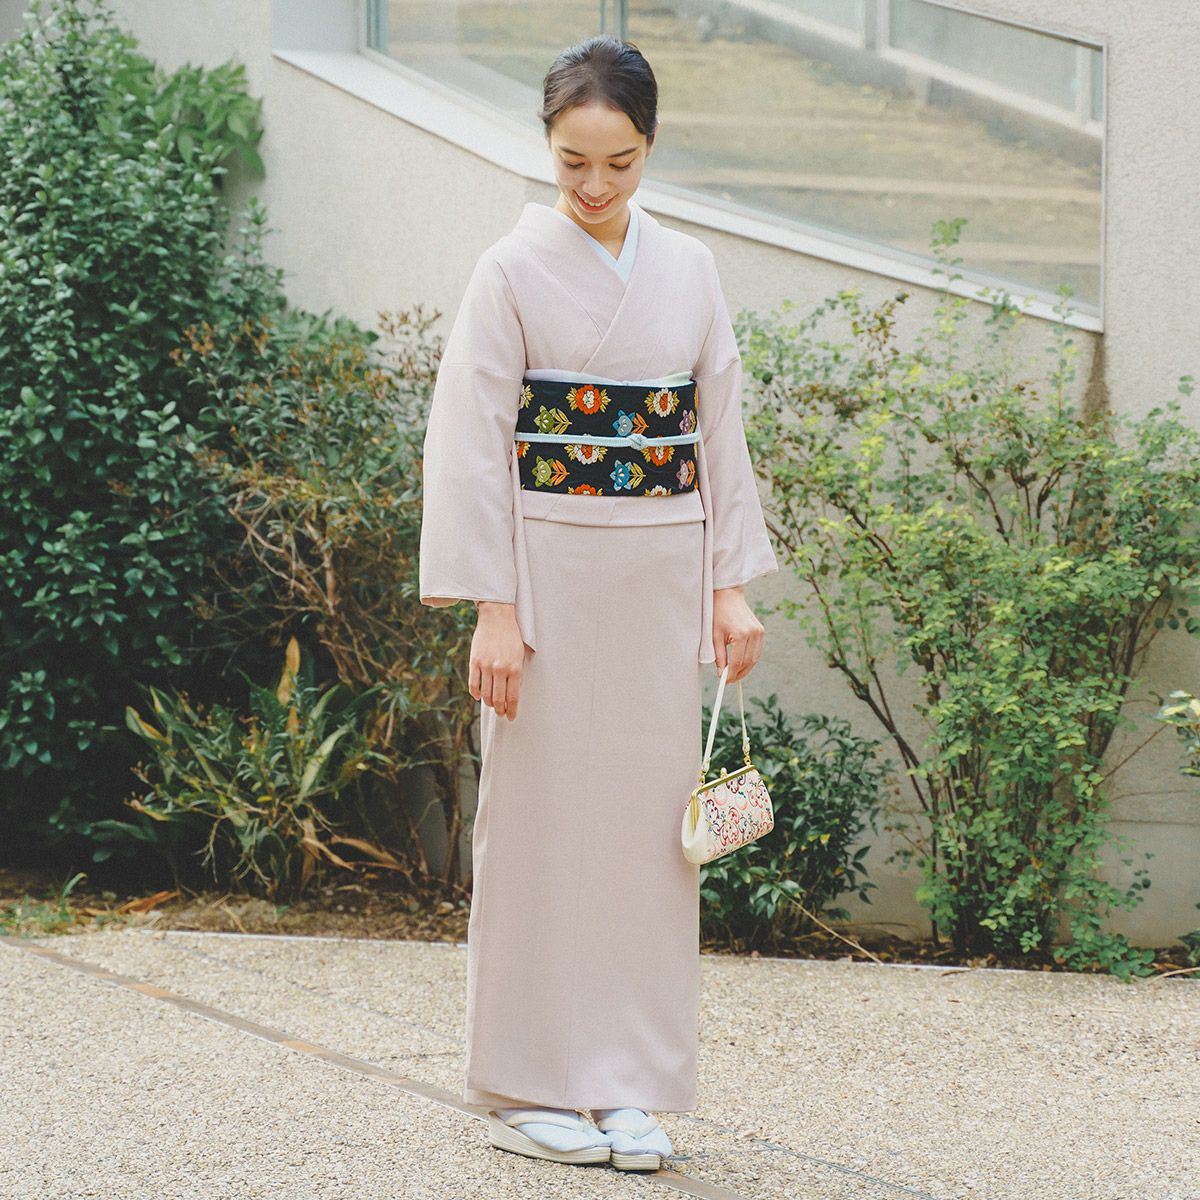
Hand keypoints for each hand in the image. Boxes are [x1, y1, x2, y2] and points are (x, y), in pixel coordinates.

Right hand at [469, 601, 524, 719]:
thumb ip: (518, 673)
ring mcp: (486, 666)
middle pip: (498, 699)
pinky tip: (479, 696)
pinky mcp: (474, 662)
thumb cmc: (511, 636)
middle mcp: (500, 669)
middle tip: (501, 714)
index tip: (511, 717)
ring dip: (489, 703)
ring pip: (486, 694)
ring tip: (492, 705)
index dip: (511, 710)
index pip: (513, 697)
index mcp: (515, 668)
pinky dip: (476, 694)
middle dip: (500, 710)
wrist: (497, 617)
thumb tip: (514, 693)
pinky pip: (473, 684)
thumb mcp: (520, 654)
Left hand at [712, 585, 763, 683]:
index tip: (724, 682)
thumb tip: (721, 673)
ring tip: (733, 673)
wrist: (729, 596)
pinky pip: (757, 651)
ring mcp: (760, 632)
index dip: (730, 674)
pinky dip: (750, 659)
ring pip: (755, 658)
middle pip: (748, 662)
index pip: (737, 662)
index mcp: (741, 635)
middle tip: (728, 680)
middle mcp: (754, 634)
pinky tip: (741, 663)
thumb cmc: (718, 614)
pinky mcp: (761, 631)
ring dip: (745, 668)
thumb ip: (719, 656)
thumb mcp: (714, 636)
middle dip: (738, 673)